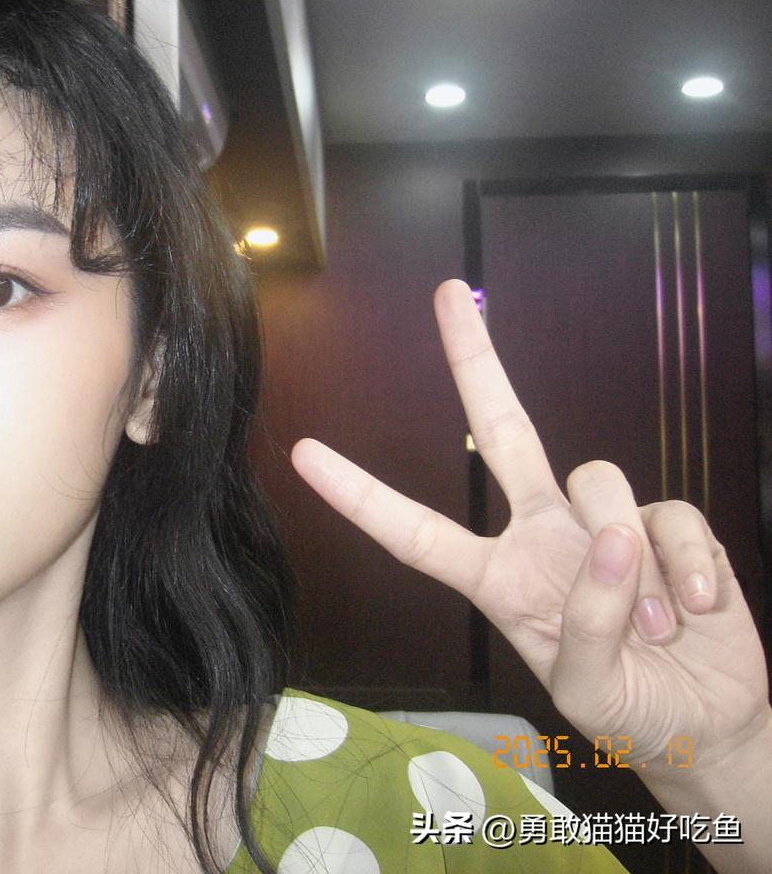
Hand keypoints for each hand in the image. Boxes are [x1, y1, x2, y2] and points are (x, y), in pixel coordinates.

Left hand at [291, 279, 770, 777]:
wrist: (711, 722)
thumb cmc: (629, 707)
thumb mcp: (589, 690)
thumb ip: (589, 626)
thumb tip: (615, 540)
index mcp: (497, 578)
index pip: (416, 533)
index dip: (360, 496)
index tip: (304, 453)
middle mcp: (542, 535)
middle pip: (503, 430)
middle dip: (476, 360)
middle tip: (449, 294)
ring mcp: (605, 524)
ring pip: (599, 481)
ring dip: (631, 568)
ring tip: (658, 630)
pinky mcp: (668, 525)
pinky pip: (672, 516)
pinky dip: (688, 569)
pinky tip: (700, 613)